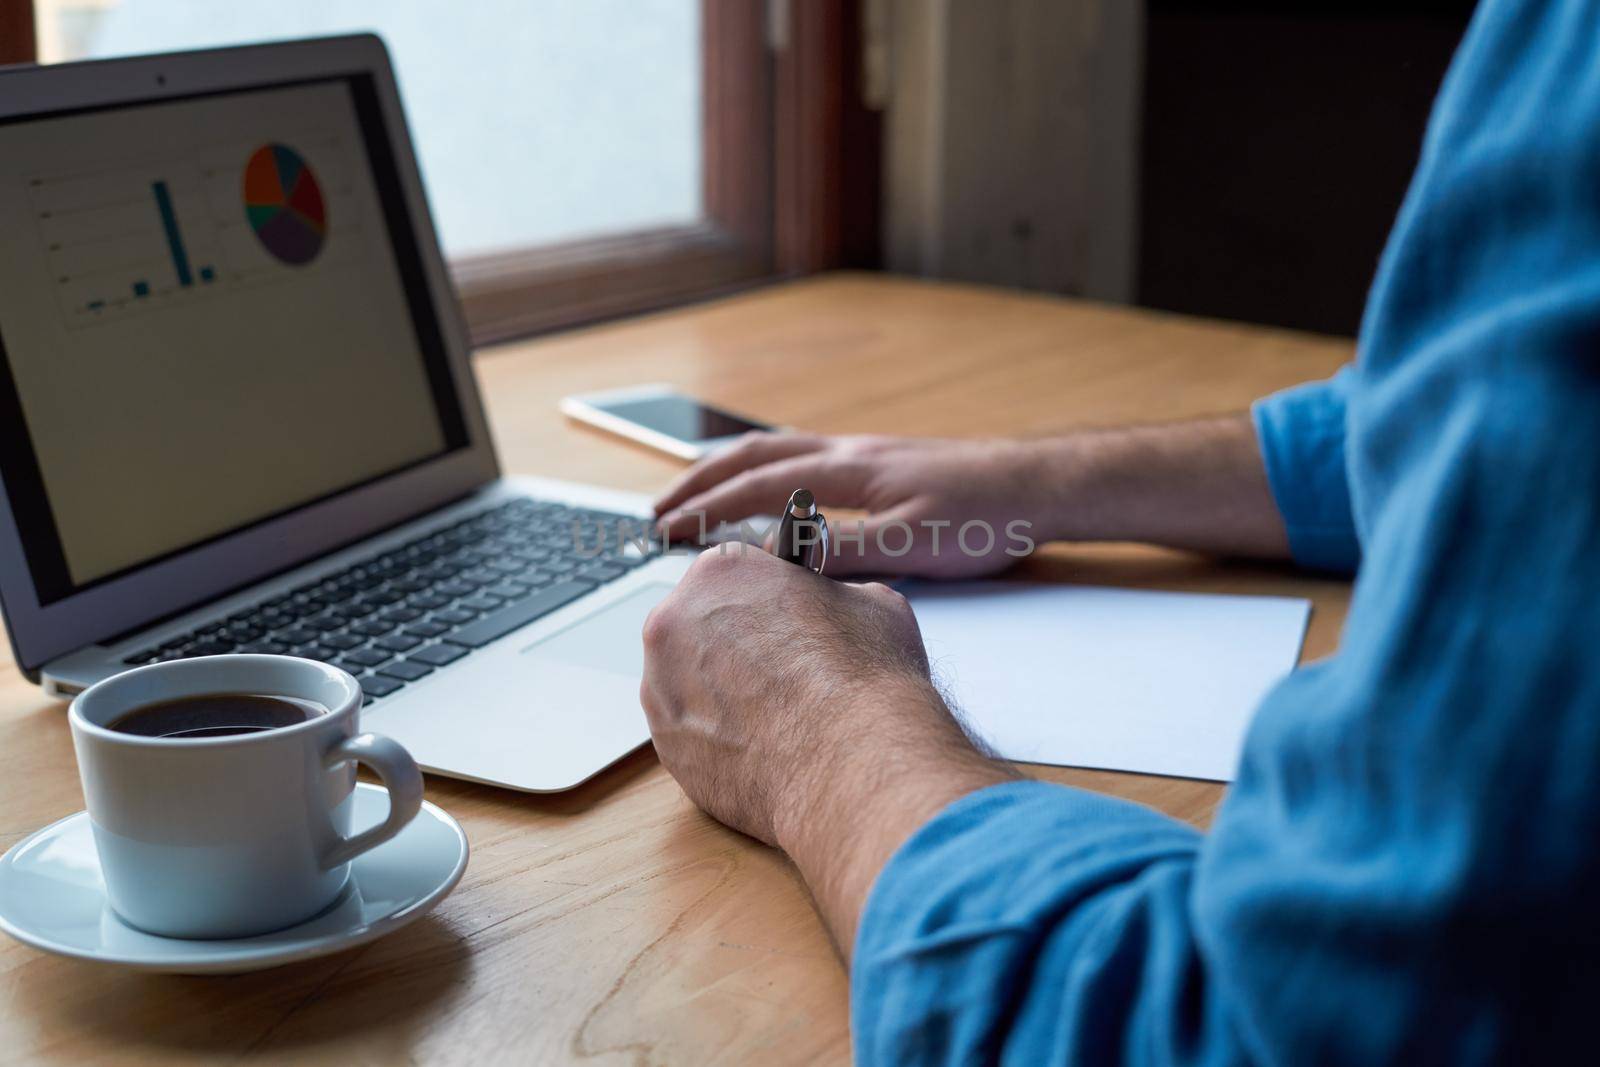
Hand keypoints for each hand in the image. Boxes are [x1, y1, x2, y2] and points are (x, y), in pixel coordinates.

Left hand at [640, 547, 1014, 951]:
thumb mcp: (872, 604)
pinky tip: (758, 748)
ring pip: (687, 681)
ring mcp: (660, 684)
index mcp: (722, 570)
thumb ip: (833, 598)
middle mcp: (675, 619)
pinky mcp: (662, 744)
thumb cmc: (863, 680)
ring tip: (772, 716)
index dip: (764, 601)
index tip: (781, 623)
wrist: (851, 762)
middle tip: (778, 674)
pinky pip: (687, 732)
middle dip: (735, 646)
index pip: (734, 576)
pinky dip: (716, 739)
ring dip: (721, 693)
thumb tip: (835, 609)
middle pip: (699, 626)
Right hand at [653, 434, 1049, 578]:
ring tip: (696, 494)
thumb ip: (843, 550)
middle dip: (700, 482)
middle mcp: (848, 453)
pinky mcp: (880, 464)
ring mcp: (863, 454)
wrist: (1037, 486)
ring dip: (729, 472)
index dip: (707, 509)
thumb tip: (776, 560)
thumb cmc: (984, 514)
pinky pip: (804, 457)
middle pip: (753, 456)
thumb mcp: (911, 543)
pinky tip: (769, 490)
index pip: (758, 486)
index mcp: (848, 470)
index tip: (667, 531)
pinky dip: (767, 469)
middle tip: (660, 509)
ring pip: (777, 451)